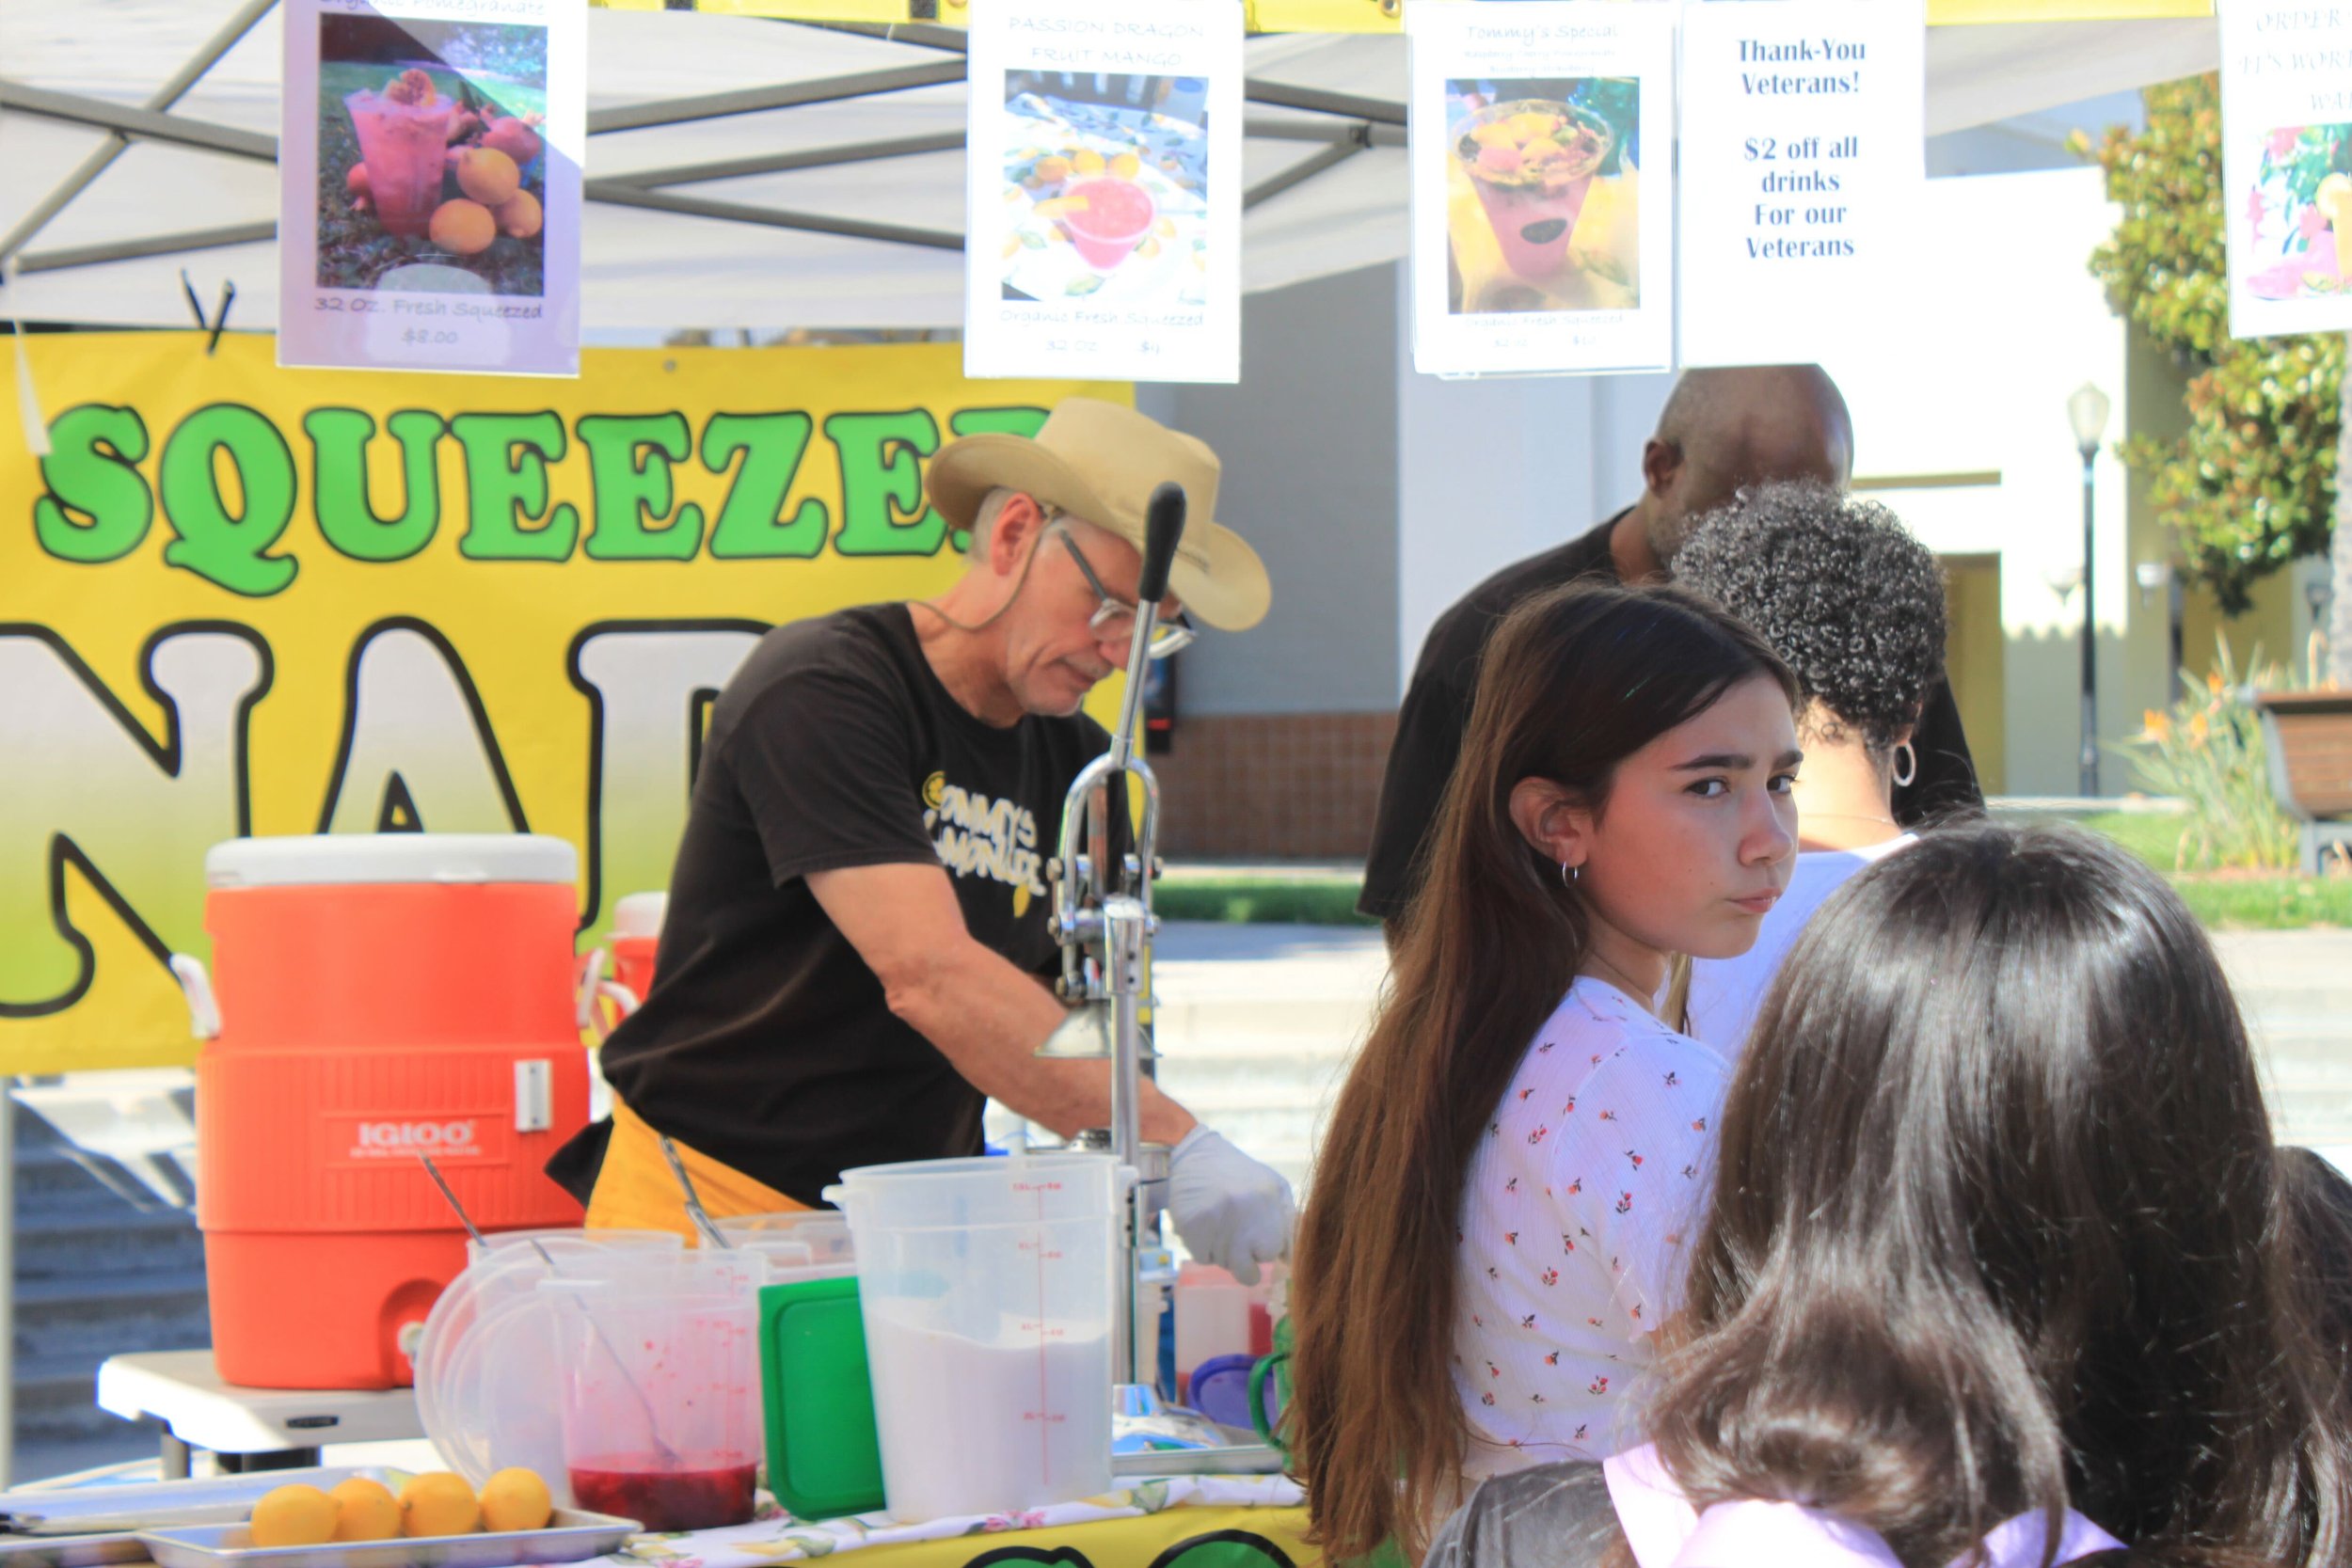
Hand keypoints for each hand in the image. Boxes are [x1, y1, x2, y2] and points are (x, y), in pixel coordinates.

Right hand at [1167, 1126, 1295, 1285]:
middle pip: (1247, 1272)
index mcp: (1268, 1200)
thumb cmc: (1242, 1175)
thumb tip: (1289, 1261)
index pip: (1273, 1252)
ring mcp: (1214, 1220)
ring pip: (1224, 1265)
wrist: (1196, 1155)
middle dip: (1245, 1261)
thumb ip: (1288, 1222)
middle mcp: (1242, 1212)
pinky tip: (1205, 1226)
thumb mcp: (1274, 1187)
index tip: (1258, 1233)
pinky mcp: (1190, 1226)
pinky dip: (1204, 1248)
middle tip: (1238, 1239)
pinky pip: (1202, 1259)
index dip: (1265, 1247)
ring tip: (1220, 1224)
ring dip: (1224, 1252)